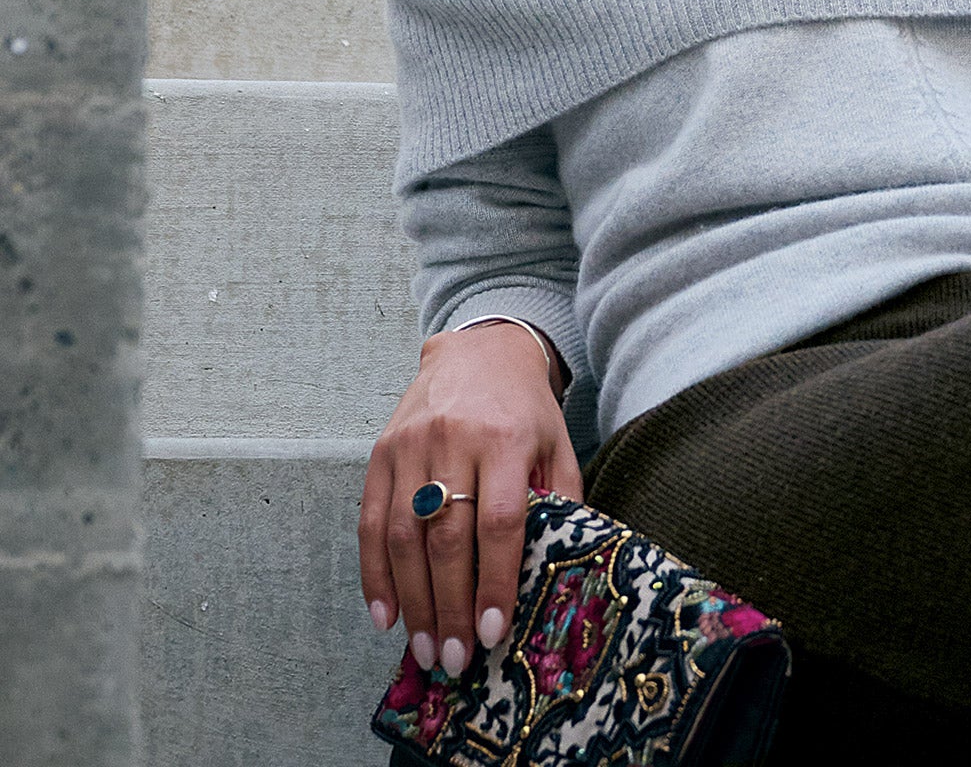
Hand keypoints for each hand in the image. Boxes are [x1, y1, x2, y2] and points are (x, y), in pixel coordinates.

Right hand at [360, 321, 583, 674]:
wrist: (480, 350)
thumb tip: (560, 569)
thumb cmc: (526, 408)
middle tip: (453, 659)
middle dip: (450, 605)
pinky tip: (386, 615)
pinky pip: (371, 521)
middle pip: (448, 536)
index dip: (494, 580)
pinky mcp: (382, 451)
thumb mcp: (556, 444)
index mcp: (507, 439)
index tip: (492, 631)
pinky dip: (375, 574)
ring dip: (412, 601)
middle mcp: (455, 440)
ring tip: (425, 648)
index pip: (499, 521)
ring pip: (405, 535)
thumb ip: (560, 501)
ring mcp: (412, 444)